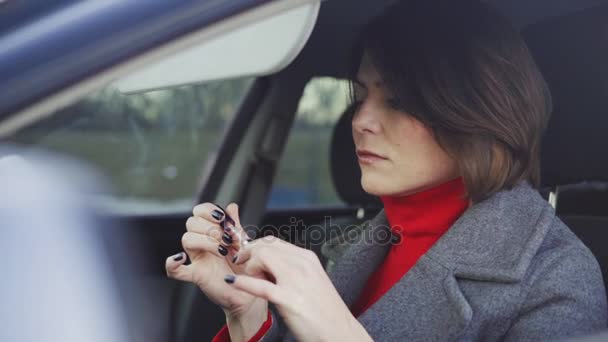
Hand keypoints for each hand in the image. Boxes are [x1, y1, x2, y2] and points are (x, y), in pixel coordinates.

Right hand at [165, 203, 267, 339]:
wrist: (250, 289)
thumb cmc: (246, 265)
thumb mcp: (244, 242)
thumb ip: (235, 225)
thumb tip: (231, 206)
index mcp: (212, 232)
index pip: (200, 212)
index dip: (208, 210)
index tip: (222, 218)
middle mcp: (202, 243)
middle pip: (192, 222)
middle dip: (210, 227)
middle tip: (226, 238)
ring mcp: (197, 258)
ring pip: (186, 239)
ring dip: (205, 240)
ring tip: (222, 250)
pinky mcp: (196, 275)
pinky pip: (175, 270)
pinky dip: (173, 263)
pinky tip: (180, 258)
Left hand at [225, 236, 372, 341]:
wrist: (340, 332)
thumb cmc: (325, 311)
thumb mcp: (312, 280)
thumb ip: (294, 269)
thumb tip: (271, 264)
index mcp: (307, 259)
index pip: (275, 241)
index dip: (256, 246)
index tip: (248, 254)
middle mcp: (302, 265)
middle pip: (266, 246)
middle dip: (248, 252)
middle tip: (241, 263)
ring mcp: (295, 281)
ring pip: (263, 258)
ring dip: (248, 265)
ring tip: (245, 275)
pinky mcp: (288, 300)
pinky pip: (260, 286)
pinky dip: (244, 282)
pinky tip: (233, 282)